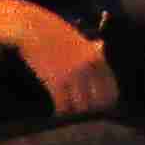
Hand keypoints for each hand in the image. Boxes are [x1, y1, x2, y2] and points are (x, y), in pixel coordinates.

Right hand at [2, 2, 119, 113]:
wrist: (32, 28)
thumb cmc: (55, 31)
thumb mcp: (80, 37)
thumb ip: (92, 48)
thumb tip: (102, 47)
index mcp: (98, 57)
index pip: (111, 89)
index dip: (107, 102)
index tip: (101, 109)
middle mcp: (89, 68)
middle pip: (98, 102)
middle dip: (92, 111)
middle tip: (84, 116)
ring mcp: (73, 75)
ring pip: (81, 107)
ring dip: (76, 114)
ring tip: (71, 117)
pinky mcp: (56, 82)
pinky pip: (63, 106)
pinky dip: (61, 112)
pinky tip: (58, 113)